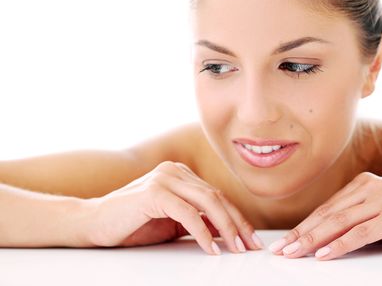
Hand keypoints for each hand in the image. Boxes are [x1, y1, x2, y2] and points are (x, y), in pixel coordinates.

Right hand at [84, 161, 263, 254]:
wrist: (93, 223)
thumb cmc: (132, 224)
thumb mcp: (172, 223)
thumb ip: (198, 221)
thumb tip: (229, 233)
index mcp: (181, 174)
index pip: (217, 195)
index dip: (236, 218)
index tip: (250, 239)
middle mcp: (175, 170)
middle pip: (217, 197)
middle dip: (237, 223)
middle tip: (250, 245)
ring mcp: (165, 178)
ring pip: (207, 202)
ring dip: (226, 228)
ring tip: (236, 248)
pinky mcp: (154, 191)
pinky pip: (188, 213)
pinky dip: (203, 232)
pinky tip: (211, 248)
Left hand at [268, 172, 381, 260]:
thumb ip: (358, 216)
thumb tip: (326, 236)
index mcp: (363, 184)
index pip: (326, 208)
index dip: (304, 225)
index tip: (285, 240)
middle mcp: (369, 188)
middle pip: (327, 214)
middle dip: (301, 233)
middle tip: (280, 249)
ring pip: (338, 222)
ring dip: (312, 240)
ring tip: (293, 253)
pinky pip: (360, 233)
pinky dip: (339, 244)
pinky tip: (323, 254)